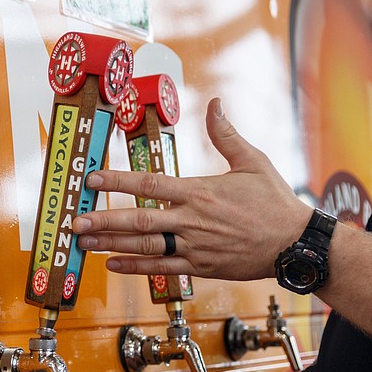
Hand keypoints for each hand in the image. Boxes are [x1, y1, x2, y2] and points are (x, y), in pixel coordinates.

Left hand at [72, 98, 311, 280]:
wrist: (295, 244)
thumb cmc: (275, 202)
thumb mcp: (253, 162)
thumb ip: (226, 135)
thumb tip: (214, 103)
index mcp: (199, 191)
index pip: (149, 184)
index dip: (117, 181)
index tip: (92, 179)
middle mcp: (192, 220)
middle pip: (138, 220)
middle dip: (103, 220)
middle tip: (75, 221)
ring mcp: (194, 246)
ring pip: (145, 246)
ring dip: (111, 245)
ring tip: (84, 243)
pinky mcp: (200, 267)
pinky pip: (161, 269)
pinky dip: (135, 267)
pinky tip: (112, 264)